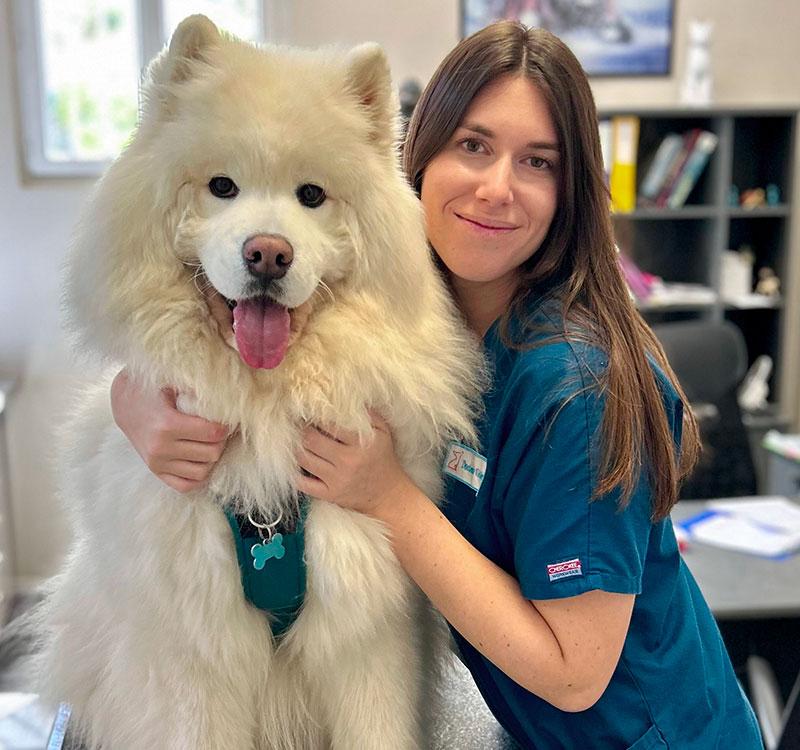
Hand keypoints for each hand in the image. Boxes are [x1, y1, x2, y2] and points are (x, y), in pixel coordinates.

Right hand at [110, 369, 230, 492]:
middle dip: (221, 441)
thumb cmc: (153, 389)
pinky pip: (185, 486)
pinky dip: (198, 477)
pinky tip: (201, 461)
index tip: (225, 419)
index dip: (225, 426)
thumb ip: (196, 387)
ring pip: (202, 472)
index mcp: (167, 424)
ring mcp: (157, 463)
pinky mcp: (156, 471)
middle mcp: (161, 448)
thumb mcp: (172, 381)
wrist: (125, 402)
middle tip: (219, 431)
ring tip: (210, 444)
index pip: (213, 433)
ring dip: (212, 459)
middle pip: (211, 453)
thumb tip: (222, 396)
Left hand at [295, 411, 408, 516]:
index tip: (308, 410)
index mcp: (361, 443)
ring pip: (304, 460)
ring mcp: (337, 479)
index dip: (316, 415)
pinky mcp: (329, 494)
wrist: (387, 494)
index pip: (330, 424)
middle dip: (301, 430)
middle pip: (311, 440)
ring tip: (293, 439)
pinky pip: (303, 484)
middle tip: (295, 423)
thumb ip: (368, 414)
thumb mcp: (383, 432)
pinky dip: (293, 473)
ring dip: (295, 448)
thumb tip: (347, 399)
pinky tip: (292, 463)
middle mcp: (348, 461)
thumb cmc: (382, 458)